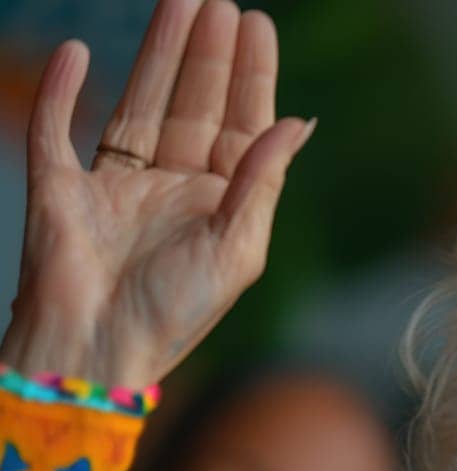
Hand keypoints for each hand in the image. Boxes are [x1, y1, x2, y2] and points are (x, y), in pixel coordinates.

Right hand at [0, 0, 312, 388]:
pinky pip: (57, 130)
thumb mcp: (236, 249)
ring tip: (177, 3)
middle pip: (193, 105)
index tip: (256, 24)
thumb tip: (299, 122)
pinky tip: (79, 52)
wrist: (97, 350)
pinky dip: (62, 91)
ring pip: (139, 103)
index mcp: (218, 206)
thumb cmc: (174, 313)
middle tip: (218, 1)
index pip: (240, 128)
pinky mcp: (61, 189)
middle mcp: (170, 190)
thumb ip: (261, 182)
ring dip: (156, 55)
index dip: (249, 77)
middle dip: (208, 54)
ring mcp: (115, 186)